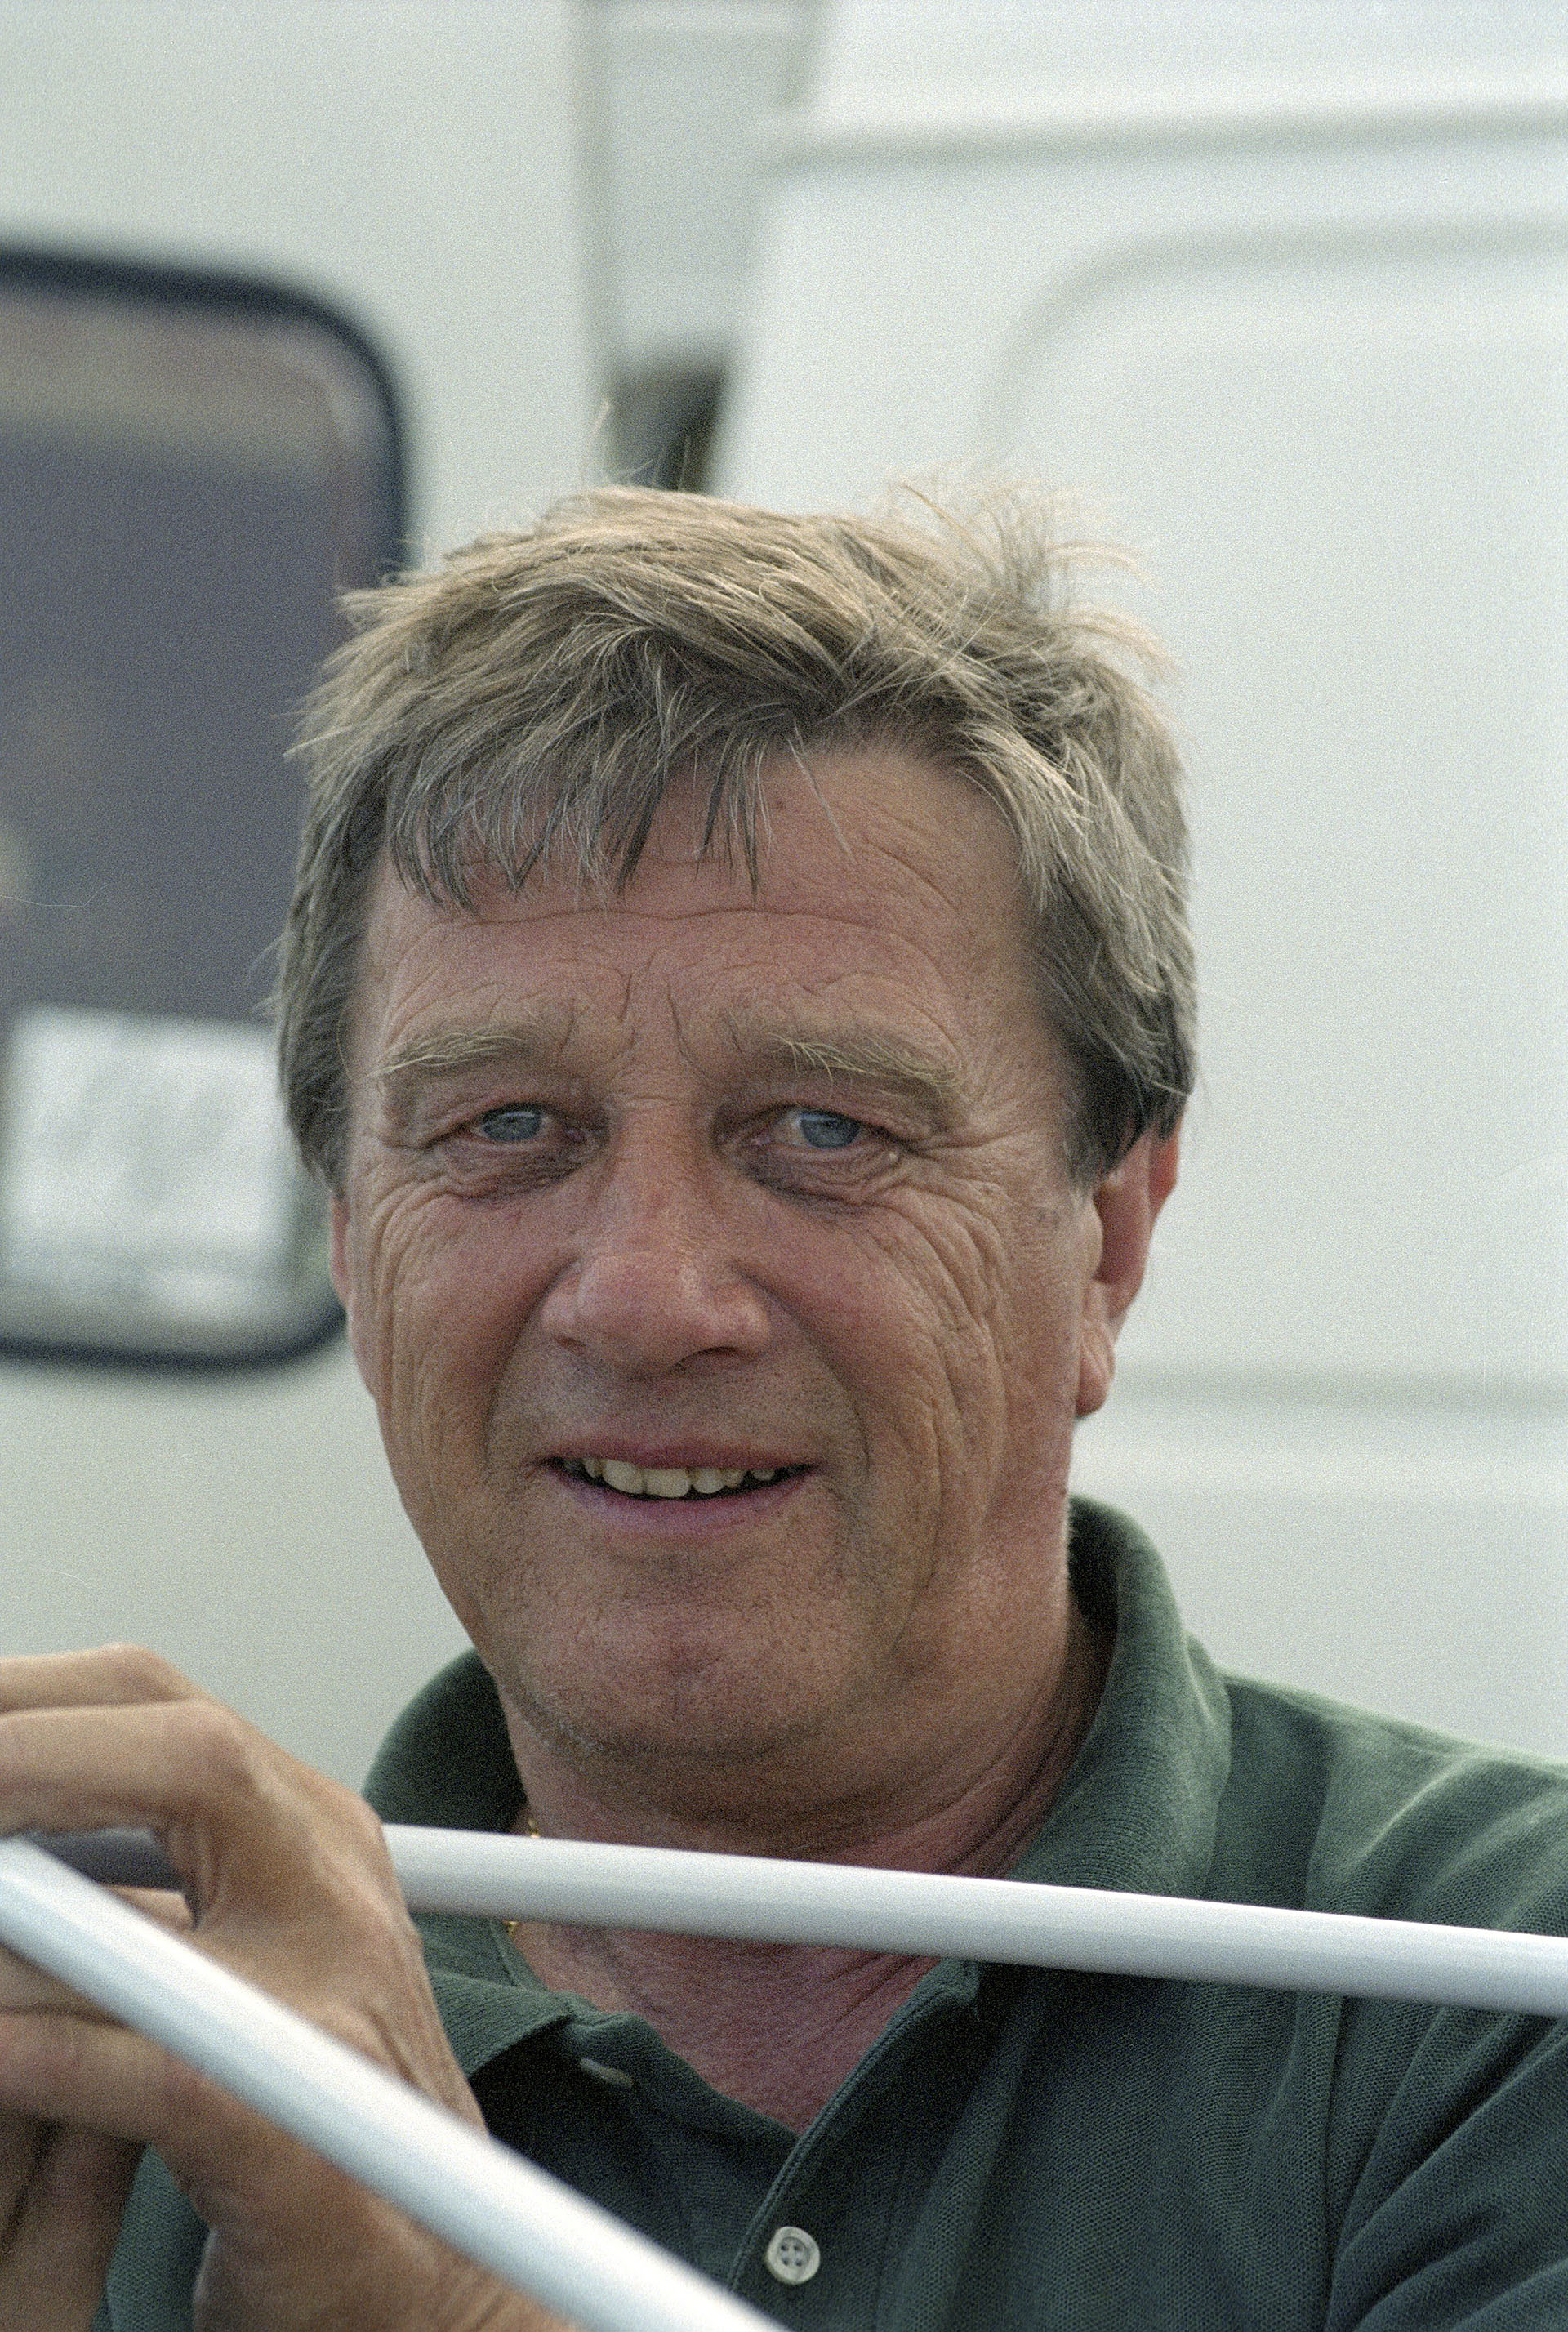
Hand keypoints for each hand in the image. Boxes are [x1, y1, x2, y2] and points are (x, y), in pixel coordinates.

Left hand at [0, 1647, 567, 2331]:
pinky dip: (47, 2053)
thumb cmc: (309, 2123)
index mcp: (306, 1832)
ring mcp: (329, 2010)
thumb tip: (10, 1829)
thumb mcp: (215, 1965)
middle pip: (181, 1749)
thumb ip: (123, 1883)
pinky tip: (0, 2046)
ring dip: (23, 1922)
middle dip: (27, 1750)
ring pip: (159, 1905)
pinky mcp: (299, 2146)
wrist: (432, 2272)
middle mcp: (332, 1890)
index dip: (29, 1698)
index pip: (151, 1702)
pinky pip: (156, 2073)